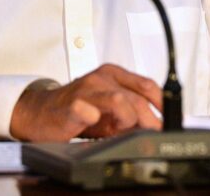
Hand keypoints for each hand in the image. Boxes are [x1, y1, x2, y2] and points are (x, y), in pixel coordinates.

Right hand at [9, 64, 162, 141]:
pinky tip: (96, 123)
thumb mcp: (109, 111)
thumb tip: (155, 128)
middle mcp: (101, 78)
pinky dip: (94, 117)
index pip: (147, 85)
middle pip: (136, 97)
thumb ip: (131, 115)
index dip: (162, 104)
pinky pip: (86, 109)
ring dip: (127, 119)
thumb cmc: (76, 110)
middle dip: (149, 119)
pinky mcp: (71, 105)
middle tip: (152, 134)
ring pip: (119, 100)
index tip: (169, 120)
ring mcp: (86, 90)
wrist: (40, 113)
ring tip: (122, 130)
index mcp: (113, 75)